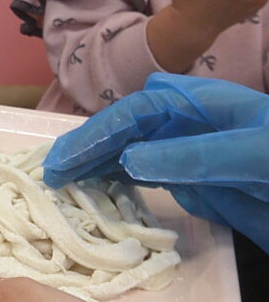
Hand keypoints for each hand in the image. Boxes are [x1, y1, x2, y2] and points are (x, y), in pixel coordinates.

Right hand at [43, 73, 268, 250]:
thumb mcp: (251, 156)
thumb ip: (193, 155)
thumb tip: (129, 159)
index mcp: (201, 105)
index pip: (138, 111)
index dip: (99, 132)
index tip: (66, 159)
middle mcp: (192, 127)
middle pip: (130, 129)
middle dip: (91, 147)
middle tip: (52, 174)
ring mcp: (196, 156)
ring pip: (136, 154)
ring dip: (102, 166)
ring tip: (67, 185)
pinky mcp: (204, 186)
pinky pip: (154, 180)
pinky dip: (126, 187)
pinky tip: (105, 197)